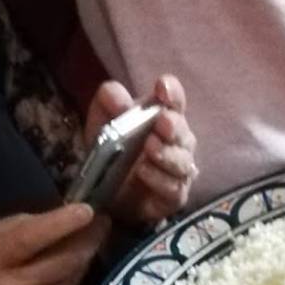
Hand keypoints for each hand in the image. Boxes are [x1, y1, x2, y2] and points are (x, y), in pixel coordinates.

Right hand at [0, 205, 108, 284]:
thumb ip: (15, 229)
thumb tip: (56, 218)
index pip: (30, 239)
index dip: (61, 224)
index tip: (88, 210)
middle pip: (63, 262)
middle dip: (88, 240)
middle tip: (103, 223)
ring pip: (71, 280)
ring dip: (84, 258)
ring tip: (92, 240)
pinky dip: (69, 281)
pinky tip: (68, 270)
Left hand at [86, 75, 197, 226]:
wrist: (106, 190)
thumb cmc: (110, 148)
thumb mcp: (101, 119)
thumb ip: (108, 101)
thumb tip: (121, 100)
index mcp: (162, 115)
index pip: (174, 99)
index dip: (172, 92)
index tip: (163, 88)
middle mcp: (177, 141)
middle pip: (182, 131)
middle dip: (174, 125)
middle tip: (161, 123)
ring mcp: (179, 169)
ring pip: (183, 160)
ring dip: (168, 154)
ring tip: (150, 148)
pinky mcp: (175, 195)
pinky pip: (174, 187)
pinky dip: (160, 179)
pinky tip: (144, 172)